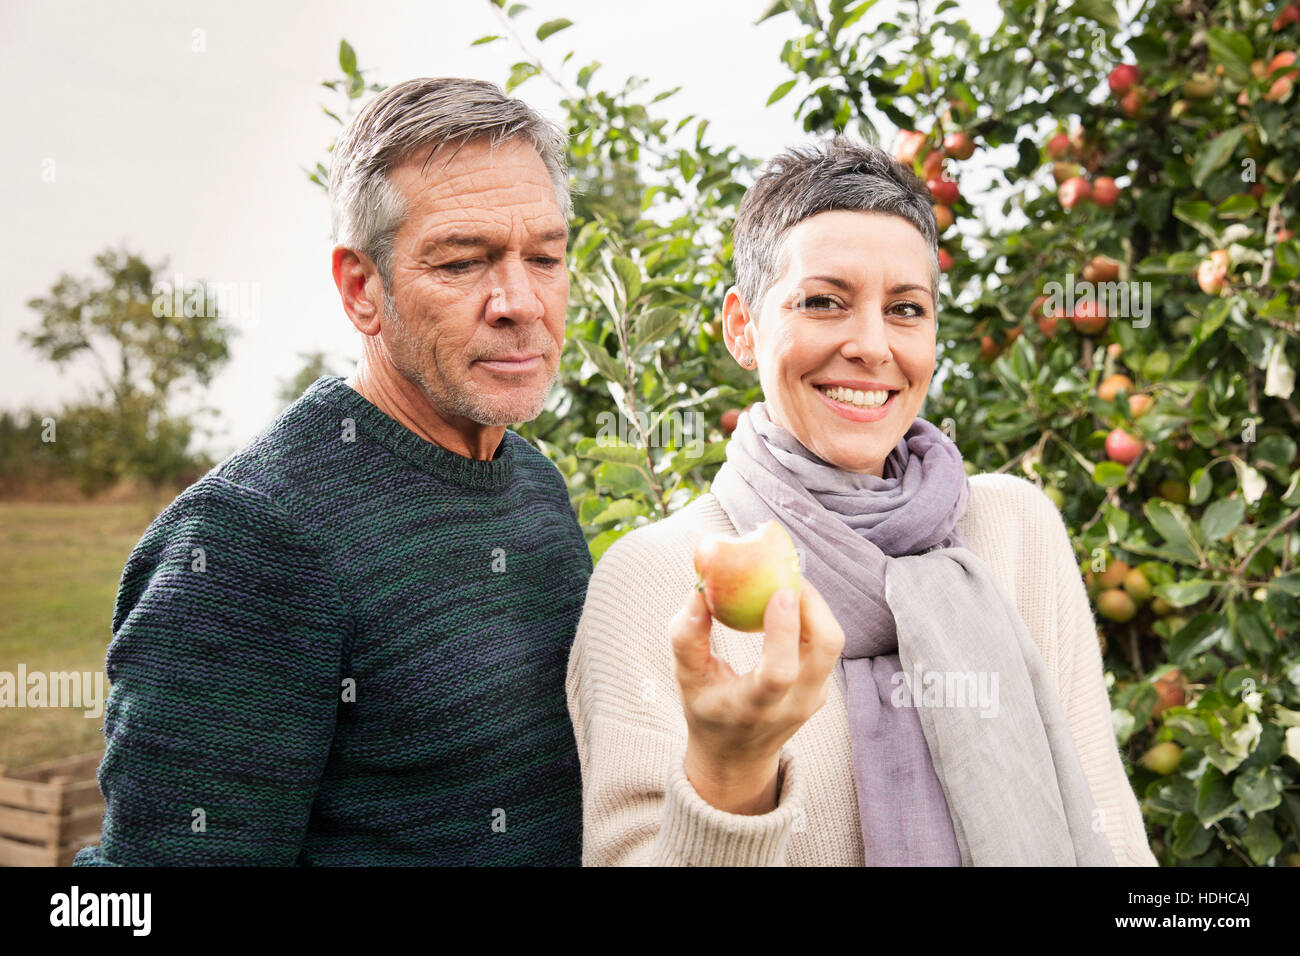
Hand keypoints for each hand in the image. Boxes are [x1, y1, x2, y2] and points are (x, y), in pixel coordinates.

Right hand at [668, 580, 844, 813]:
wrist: (737, 755)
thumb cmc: (707, 709)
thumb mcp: (686, 681)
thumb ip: (686, 639)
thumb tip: (699, 593)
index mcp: (756, 708)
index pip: (780, 672)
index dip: (784, 630)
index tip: (780, 591)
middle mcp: (794, 704)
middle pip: (824, 647)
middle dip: (812, 602)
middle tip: (785, 572)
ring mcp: (815, 697)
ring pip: (831, 641)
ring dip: (813, 605)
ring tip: (784, 582)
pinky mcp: (823, 686)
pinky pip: (826, 643)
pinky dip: (812, 616)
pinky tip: (789, 602)